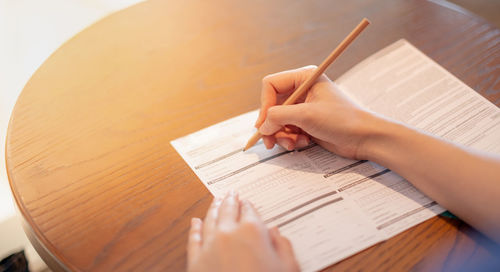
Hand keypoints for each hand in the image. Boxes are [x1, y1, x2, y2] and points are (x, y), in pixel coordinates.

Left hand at [187, 191, 299, 271]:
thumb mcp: (288, 268)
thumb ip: (282, 246)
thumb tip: (275, 231)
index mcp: (252, 231)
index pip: (250, 211)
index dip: (249, 205)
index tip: (247, 202)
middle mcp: (228, 233)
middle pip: (228, 210)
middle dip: (229, 200)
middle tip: (230, 193)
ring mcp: (209, 246)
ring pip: (209, 220)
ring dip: (212, 208)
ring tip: (215, 201)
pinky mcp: (195, 262)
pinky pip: (193, 239)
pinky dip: (194, 229)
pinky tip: (195, 222)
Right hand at [255, 65, 381, 159]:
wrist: (365, 138)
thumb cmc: (343, 120)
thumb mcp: (307, 116)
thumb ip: (279, 117)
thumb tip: (262, 126)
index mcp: (304, 78)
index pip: (271, 85)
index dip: (265, 104)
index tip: (265, 123)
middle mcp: (302, 90)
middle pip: (272, 106)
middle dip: (272, 125)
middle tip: (270, 142)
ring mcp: (303, 107)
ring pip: (277, 121)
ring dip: (281, 135)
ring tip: (293, 144)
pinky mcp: (306, 123)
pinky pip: (287, 130)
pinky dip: (290, 139)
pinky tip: (303, 143)